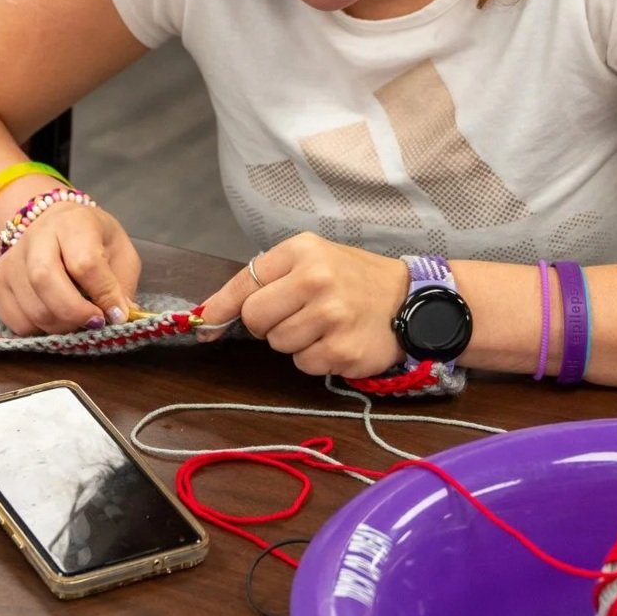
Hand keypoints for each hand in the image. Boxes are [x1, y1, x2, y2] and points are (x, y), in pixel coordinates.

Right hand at [0, 201, 141, 333]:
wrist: (55, 225)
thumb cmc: (94, 241)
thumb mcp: (120, 254)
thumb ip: (120, 286)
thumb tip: (117, 318)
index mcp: (73, 223)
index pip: (84, 263)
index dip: (102, 295)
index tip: (115, 314)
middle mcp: (35, 237)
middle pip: (44, 280)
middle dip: (74, 313)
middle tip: (94, 323)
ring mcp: (9, 259)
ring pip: (30, 307)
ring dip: (60, 327)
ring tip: (76, 321)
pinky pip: (15, 320)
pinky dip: (39, 330)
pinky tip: (54, 318)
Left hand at [196, 232, 410, 378]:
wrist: (410, 300)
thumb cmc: (354, 279)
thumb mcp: (314, 260)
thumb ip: (268, 280)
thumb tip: (212, 314)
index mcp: (303, 251)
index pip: (246, 281)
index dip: (222, 306)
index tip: (206, 322)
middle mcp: (316, 279)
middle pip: (256, 318)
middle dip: (268, 324)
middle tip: (296, 316)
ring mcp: (331, 316)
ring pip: (279, 344)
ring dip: (296, 342)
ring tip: (324, 326)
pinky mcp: (342, 350)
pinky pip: (305, 364)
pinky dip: (317, 358)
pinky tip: (338, 340)